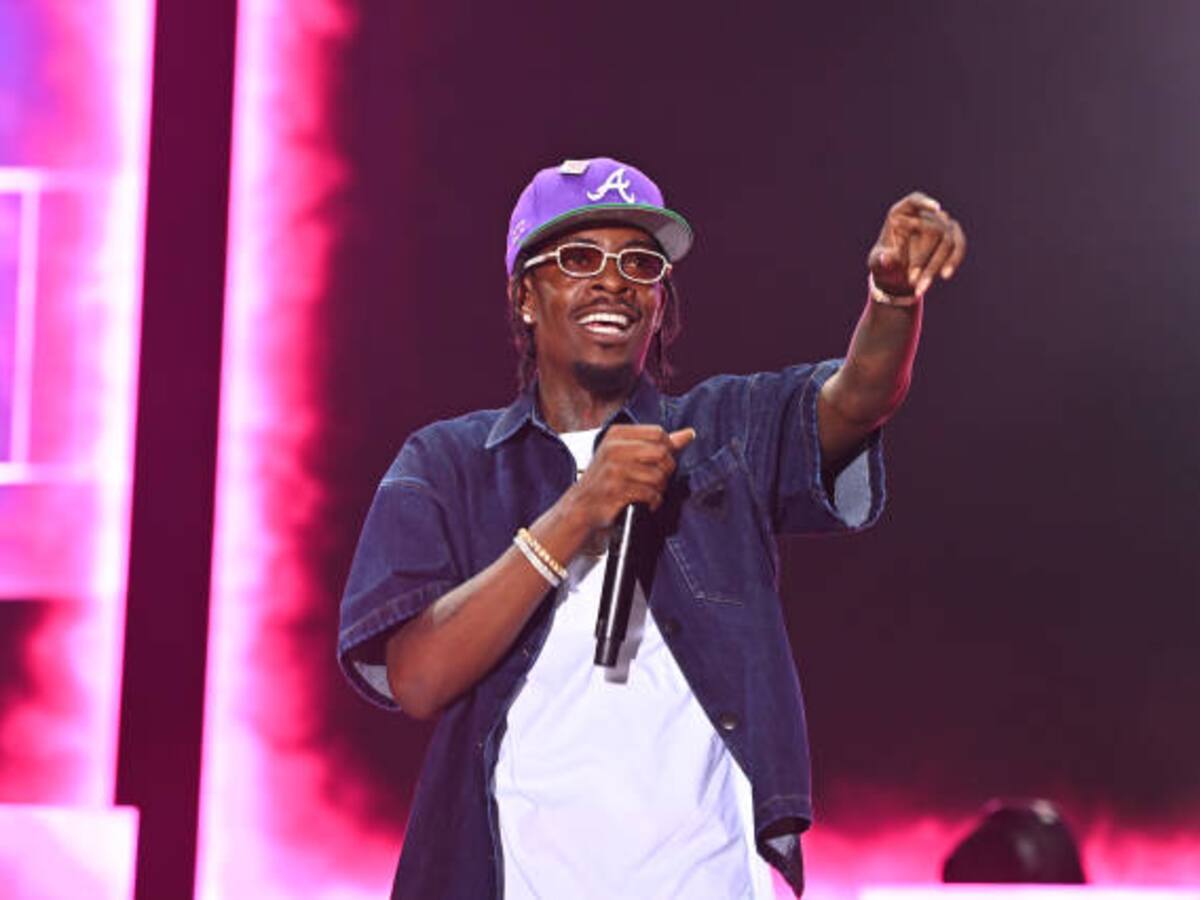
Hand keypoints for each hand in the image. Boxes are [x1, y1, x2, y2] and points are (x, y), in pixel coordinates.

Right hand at [568, 424, 695, 528]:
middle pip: (662, 453)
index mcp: (616, 434)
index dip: (668, 449)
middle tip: (657, 480)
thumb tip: (689, 433)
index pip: (658, 433)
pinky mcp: (615, 491)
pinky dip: (653, 501)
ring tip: (650, 493)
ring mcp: (613, 470)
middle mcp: (613, 448)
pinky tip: (646, 503)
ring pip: (658, 476)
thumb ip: (659, 443)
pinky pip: (650, 493)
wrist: (581, 506)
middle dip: (666, 470)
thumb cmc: (608, 479)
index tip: (661, 462)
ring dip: (659, 489)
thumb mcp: (628, 455)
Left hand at [867, 192, 966, 298]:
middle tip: (910, 280)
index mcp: (901, 213)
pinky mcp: (952, 238)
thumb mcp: (877, 262)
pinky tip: (944, 276)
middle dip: (922, 257)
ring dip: (935, 265)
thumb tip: (887, 258)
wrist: (896, 275)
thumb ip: (881, 258)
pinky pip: (959, 246)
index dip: (926, 203)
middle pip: (933, 228)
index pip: (915, 201)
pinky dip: (953, 261)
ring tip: (922, 286)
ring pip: (947, 240)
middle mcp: (924, 216)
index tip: (936, 208)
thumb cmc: (883, 263)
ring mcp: (941, 225)